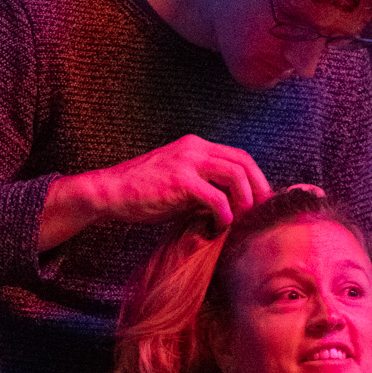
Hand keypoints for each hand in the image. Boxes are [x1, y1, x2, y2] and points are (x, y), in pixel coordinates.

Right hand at [42, 136, 271, 248]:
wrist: (110, 193)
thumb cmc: (143, 194)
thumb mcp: (180, 186)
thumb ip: (204, 189)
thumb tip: (231, 206)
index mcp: (195, 146)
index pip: (238, 156)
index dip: (255, 178)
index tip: (260, 201)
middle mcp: (194, 148)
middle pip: (243, 162)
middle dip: (258, 188)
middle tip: (260, 212)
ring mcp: (187, 162)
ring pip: (235, 175)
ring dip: (244, 200)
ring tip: (241, 219)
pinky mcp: (180, 181)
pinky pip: (216, 198)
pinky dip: (224, 214)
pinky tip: (219, 225)